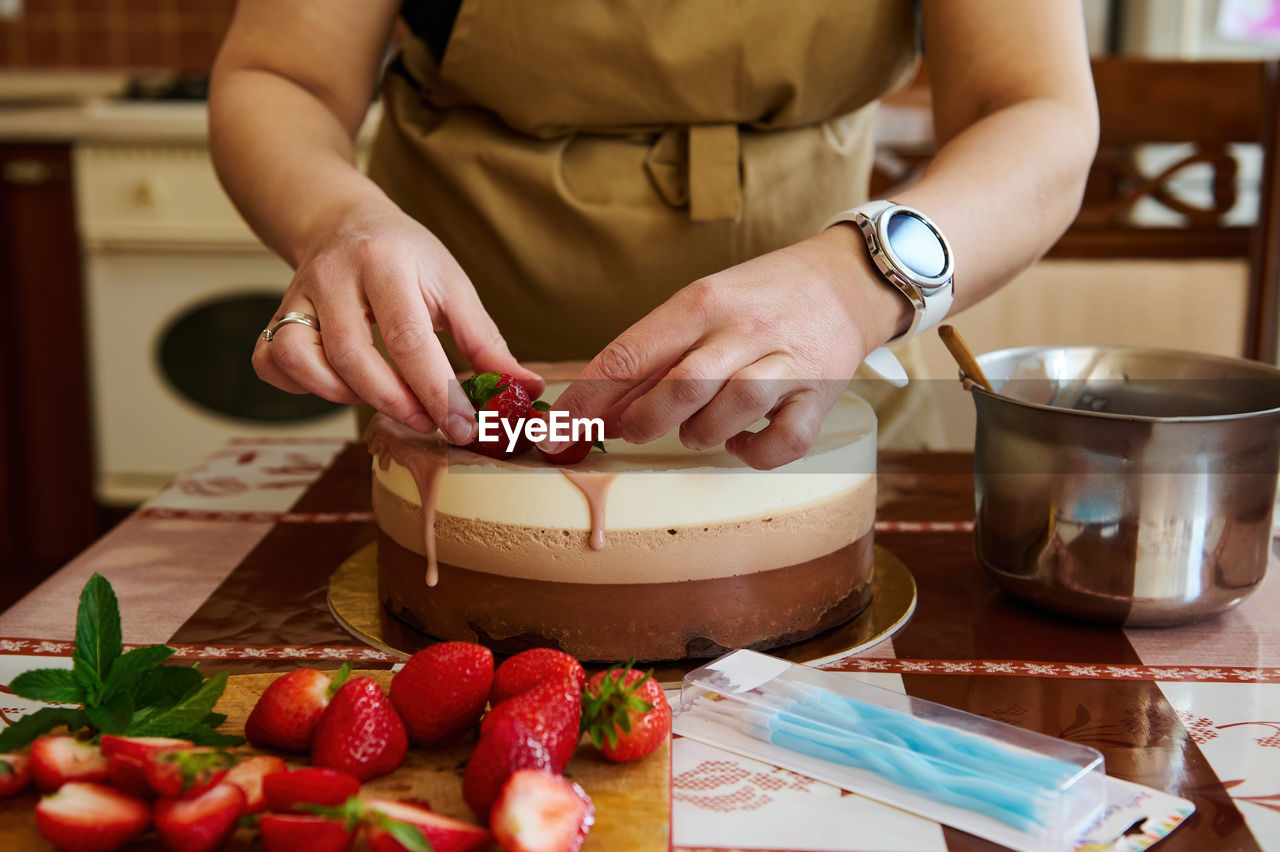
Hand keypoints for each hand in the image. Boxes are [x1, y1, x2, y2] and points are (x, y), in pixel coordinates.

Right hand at [252, 202, 542, 442]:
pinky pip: (270, 361)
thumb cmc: (407, 258)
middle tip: (429, 421)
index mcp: (385, 263)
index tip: (463, 426)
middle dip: (394, 401)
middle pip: (351, 355)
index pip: (408, 337)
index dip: (437, 390)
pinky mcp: (275, 315)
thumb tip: (525, 390)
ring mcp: (297, 295)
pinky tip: (338, 385)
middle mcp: (334, 276)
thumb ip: (485, 342)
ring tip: (384, 397)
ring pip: (300, 358)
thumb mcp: (452, 286)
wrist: (343, 221)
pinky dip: (301, 386)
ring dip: (344, 395)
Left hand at [548, 225, 909, 468]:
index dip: (587, 399)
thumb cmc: (758, 298)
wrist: (845, 279)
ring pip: (728, 412)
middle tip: (629, 432)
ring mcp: (786, 362)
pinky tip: (741, 441)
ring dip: (697, 434)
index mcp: (701, 302)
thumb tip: (594, 402)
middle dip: (641, 421)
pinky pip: (782, 442)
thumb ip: (656, 351)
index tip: (556, 431)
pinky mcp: (819, 395)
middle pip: (679, 387)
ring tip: (693, 430)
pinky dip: (753, 452)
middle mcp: (743, 329)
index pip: (630, 353)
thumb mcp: (703, 303)